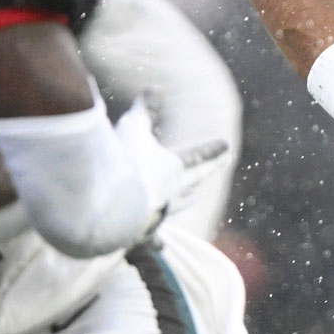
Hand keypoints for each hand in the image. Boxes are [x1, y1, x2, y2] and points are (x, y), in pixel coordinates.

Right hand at [114, 98, 230, 225]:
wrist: (106, 206)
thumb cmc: (123, 162)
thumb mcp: (132, 130)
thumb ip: (143, 111)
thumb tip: (153, 89)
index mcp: (173, 167)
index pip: (198, 156)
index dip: (211, 150)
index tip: (227, 147)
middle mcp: (170, 192)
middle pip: (194, 180)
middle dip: (207, 170)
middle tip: (221, 165)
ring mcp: (157, 214)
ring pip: (177, 205)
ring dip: (186, 200)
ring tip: (193, 197)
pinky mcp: (140, 233)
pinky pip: (154, 233)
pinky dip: (157, 236)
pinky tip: (160, 244)